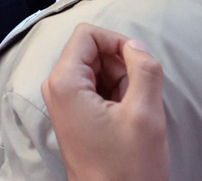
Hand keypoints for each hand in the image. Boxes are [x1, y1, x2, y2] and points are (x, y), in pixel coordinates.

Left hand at [42, 24, 167, 180]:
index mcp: (64, 82)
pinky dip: (118, 98)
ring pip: (98, 70)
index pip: (88, 34)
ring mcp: (64, 102)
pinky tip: (126, 121)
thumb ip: (144, 69)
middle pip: (93, 51)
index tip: (140, 66)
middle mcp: (57, 88)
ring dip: (122, 84)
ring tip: (131, 114)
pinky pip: (97, 89)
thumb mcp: (145, 114)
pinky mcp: (75, 114)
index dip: (118, 43)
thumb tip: (137, 46)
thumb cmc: (126, 168)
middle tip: (136, 98)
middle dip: (122, 68)